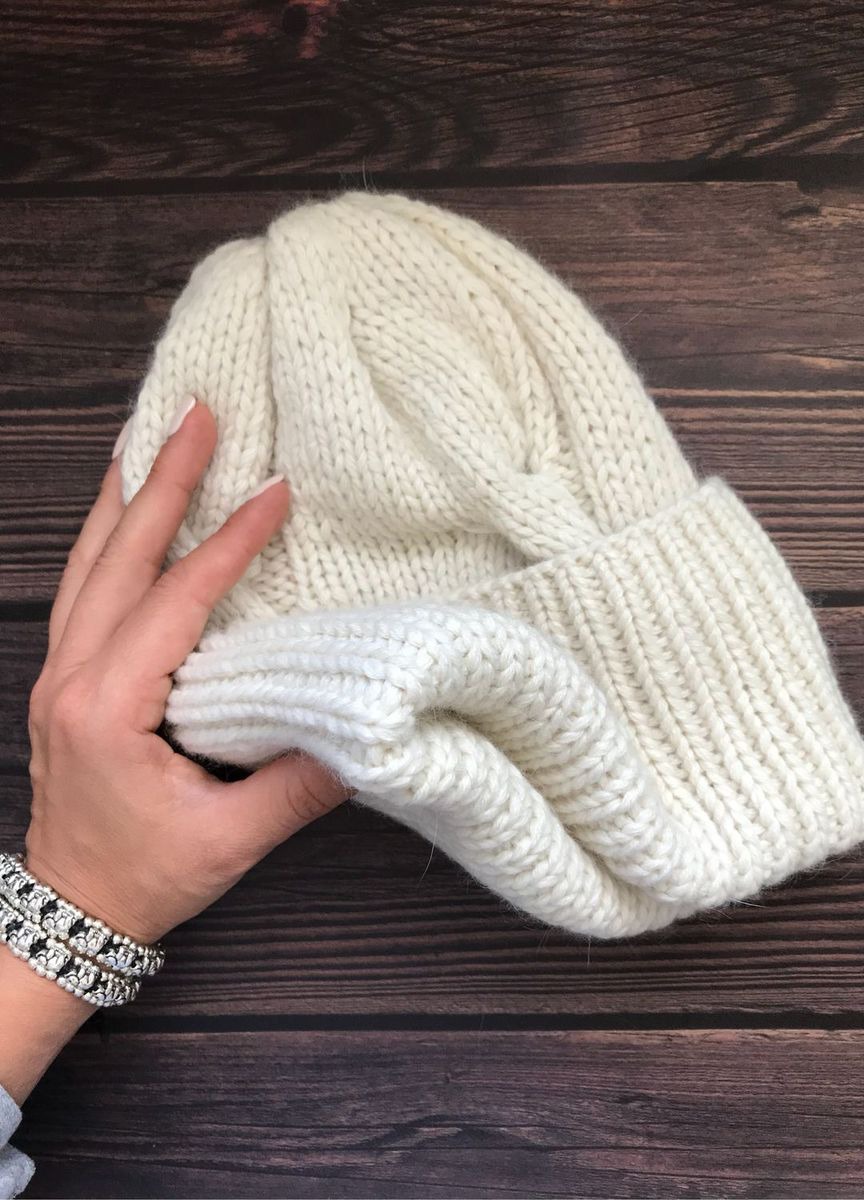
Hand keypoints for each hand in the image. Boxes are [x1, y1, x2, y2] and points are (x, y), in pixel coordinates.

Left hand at [23, 399, 346, 945]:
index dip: (231, 542)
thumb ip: (299, 786)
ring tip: (148, 439)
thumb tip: (367, 734)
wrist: (71, 913)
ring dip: (122, 496)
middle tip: (197, 414)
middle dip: (161, 478)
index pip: (179, 600)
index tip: (274, 491)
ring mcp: (58, 675)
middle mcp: (73, 678)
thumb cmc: (143, 879)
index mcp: (110, 707)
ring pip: (86, 563)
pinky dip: (103, 539)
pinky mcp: (63, 681)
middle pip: (119, 556)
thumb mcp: (228, 840)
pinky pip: (80, 589)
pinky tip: (122, 515)